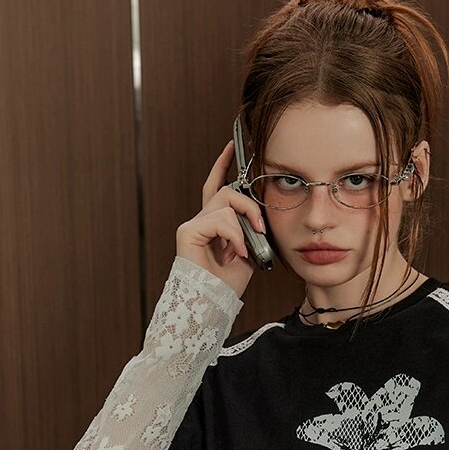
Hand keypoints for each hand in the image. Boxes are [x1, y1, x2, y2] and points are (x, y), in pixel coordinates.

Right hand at [176, 140, 265, 297]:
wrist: (214, 303)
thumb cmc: (229, 284)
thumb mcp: (250, 251)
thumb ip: (251, 230)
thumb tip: (258, 215)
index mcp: (215, 224)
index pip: (217, 186)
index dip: (223, 165)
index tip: (232, 146)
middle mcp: (201, 221)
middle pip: (226, 191)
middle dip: (249, 205)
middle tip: (260, 226)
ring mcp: (192, 225)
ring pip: (226, 202)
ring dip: (244, 223)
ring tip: (246, 247)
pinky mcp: (187, 232)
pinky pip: (220, 220)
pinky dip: (234, 236)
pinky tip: (236, 253)